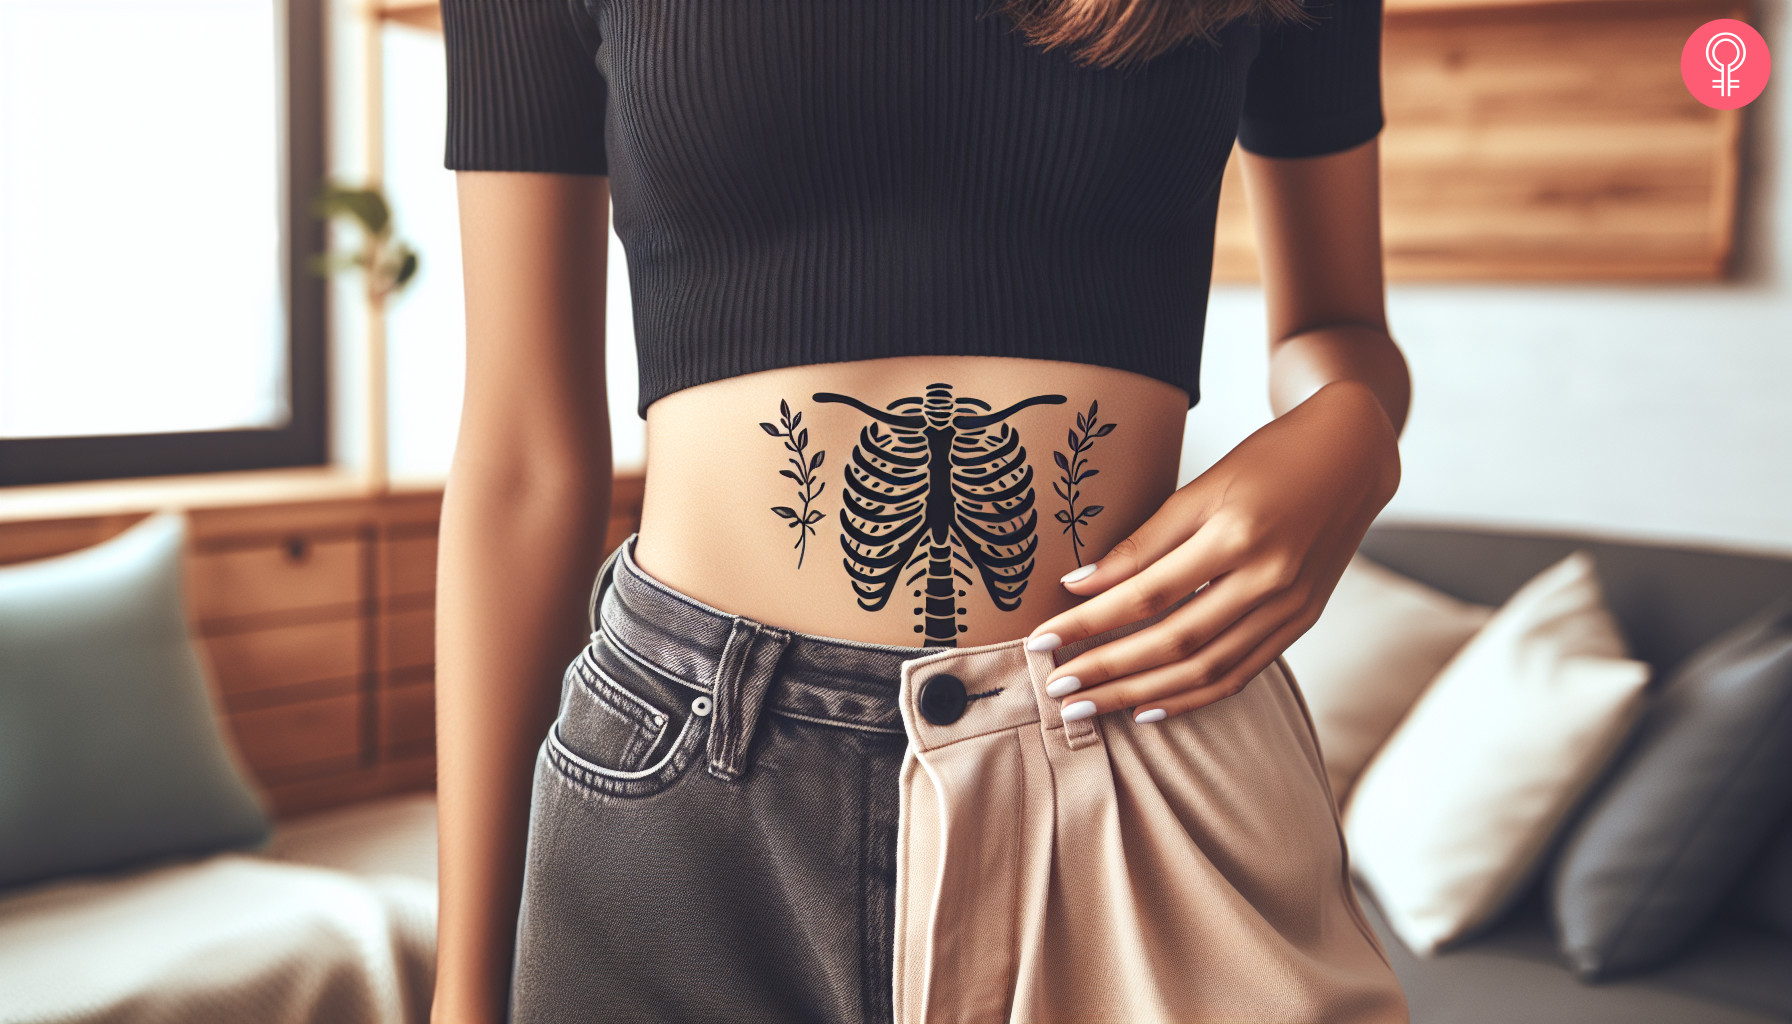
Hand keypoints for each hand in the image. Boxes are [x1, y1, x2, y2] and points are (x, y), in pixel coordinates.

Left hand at [1024, 379, 1400, 723]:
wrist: (1351, 457)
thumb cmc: (1267, 461)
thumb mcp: (1201, 486)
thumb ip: (1142, 541)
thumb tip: (1078, 584)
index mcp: (1236, 535)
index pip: (1146, 595)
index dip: (1089, 622)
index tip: (1042, 640)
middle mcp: (1267, 579)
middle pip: (1174, 642)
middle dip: (1107, 670)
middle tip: (1055, 688)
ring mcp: (1290, 608)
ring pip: (1206, 670)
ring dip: (1141, 694)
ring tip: (1089, 708)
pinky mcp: (1301, 623)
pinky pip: (1241, 674)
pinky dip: (1193, 697)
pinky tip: (1148, 708)